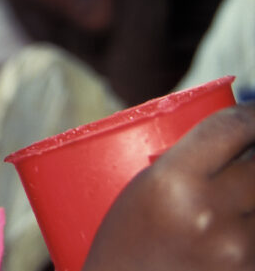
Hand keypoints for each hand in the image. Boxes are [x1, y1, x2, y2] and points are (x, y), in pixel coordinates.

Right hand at [83, 104, 254, 270]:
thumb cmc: (122, 247)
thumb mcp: (141, 193)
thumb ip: (188, 163)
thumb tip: (241, 135)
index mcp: (172, 182)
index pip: (232, 128)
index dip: (252, 113)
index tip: (253, 113)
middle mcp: (210, 213)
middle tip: (245, 152)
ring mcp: (238, 250)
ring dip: (254, 193)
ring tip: (236, 191)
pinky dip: (252, 225)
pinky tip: (237, 222)